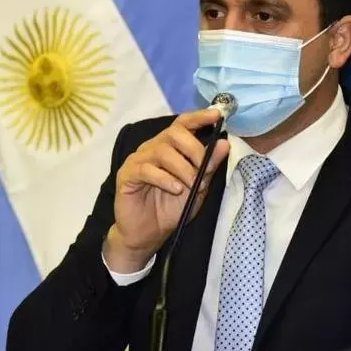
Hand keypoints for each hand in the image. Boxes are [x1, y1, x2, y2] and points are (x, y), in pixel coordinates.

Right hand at [105, 109, 230, 272]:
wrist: (148, 235)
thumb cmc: (171, 209)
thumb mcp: (198, 188)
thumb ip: (209, 166)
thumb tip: (224, 143)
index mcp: (170, 148)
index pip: (182, 124)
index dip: (199, 117)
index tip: (216, 115)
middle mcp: (152, 148)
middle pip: (173, 133)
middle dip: (193, 149)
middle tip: (203, 169)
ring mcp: (138, 160)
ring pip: (162, 151)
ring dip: (182, 168)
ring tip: (190, 185)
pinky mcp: (126, 175)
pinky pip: (146, 169)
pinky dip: (165, 178)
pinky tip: (175, 189)